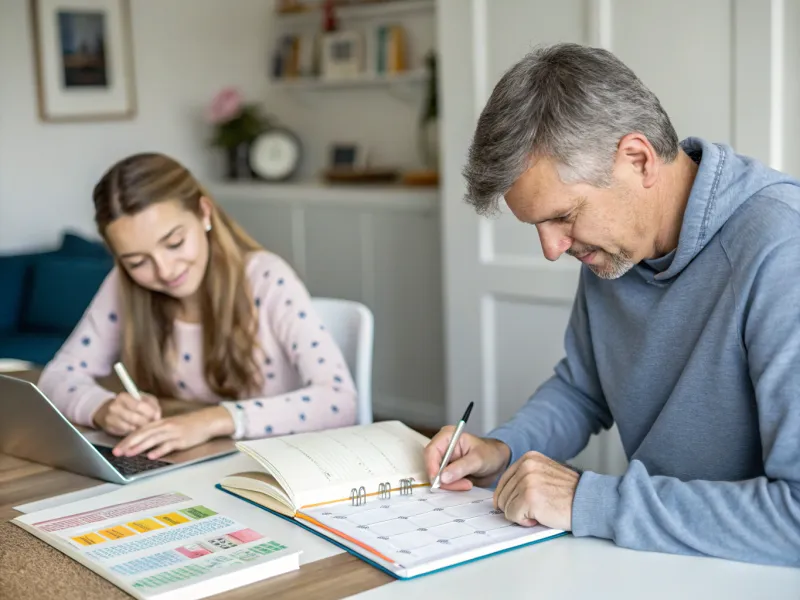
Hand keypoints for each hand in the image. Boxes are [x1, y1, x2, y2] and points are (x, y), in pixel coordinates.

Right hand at [93, 392, 160, 435]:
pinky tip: (136, 430)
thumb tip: (157, 416)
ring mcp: (110, 418)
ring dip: (141, 428)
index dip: (150, 412)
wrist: (107, 410)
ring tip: (145, 426)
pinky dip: (133, 432)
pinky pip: (126, 433)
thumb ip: (152, 404)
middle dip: (146, 422)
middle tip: (152, 424)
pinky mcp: (109, 428)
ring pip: (131, 427)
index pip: (139, 405)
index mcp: (124, 396)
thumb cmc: (130, 404)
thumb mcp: (142, 399)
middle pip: (135, 418)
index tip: (157, 417)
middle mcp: (115, 407)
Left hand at [113, 406, 234, 459]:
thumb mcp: (171, 425)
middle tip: (117, 452)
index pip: (140, 430)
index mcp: (161, 422)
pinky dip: (159, 450)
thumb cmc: (189, 424)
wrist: (207, 421)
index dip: (127, 438)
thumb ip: (158, 431)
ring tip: (129, 454)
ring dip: (140, 447)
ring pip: (153, 439)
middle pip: (143, 434)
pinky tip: (151, 455)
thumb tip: (143, 441)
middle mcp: (165, 426)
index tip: (117, 447)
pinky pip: (168, 445)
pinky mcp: (182, 440)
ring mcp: (173, 433)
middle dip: (129, 443)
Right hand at [423, 426, 511, 489]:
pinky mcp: (447, 471)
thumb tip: (444, 477)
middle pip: (432, 465)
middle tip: (461, 484)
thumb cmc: (490, 453)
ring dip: (449, 484)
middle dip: (443, 479)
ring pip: (436, 476)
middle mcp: (443, 447)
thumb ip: (461, 467)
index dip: (432, 467)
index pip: (431, 451)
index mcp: (448, 436)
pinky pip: (443, 481)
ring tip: (467, 484)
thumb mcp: (478, 459)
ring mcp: (444, 459)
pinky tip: (464, 484)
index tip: (438, 481)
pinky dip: (451, 486)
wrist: (498, 463)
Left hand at [494, 451, 579, 530]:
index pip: (504, 481)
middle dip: (516, 507)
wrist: (589, 502)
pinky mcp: (529, 498)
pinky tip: (540, 516)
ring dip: (521, 514)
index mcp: (529, 458)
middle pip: (502, 495)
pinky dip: (524, 521)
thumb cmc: (569, 493)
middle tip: (536, 508)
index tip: (521, 503)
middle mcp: (526, 466)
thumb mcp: (546, 473)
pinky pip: (513, 516)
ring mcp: (527, 481)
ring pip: (506, 506)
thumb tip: (502, 493)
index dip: (509, 497)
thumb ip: (525, 477)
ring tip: (541, 510)